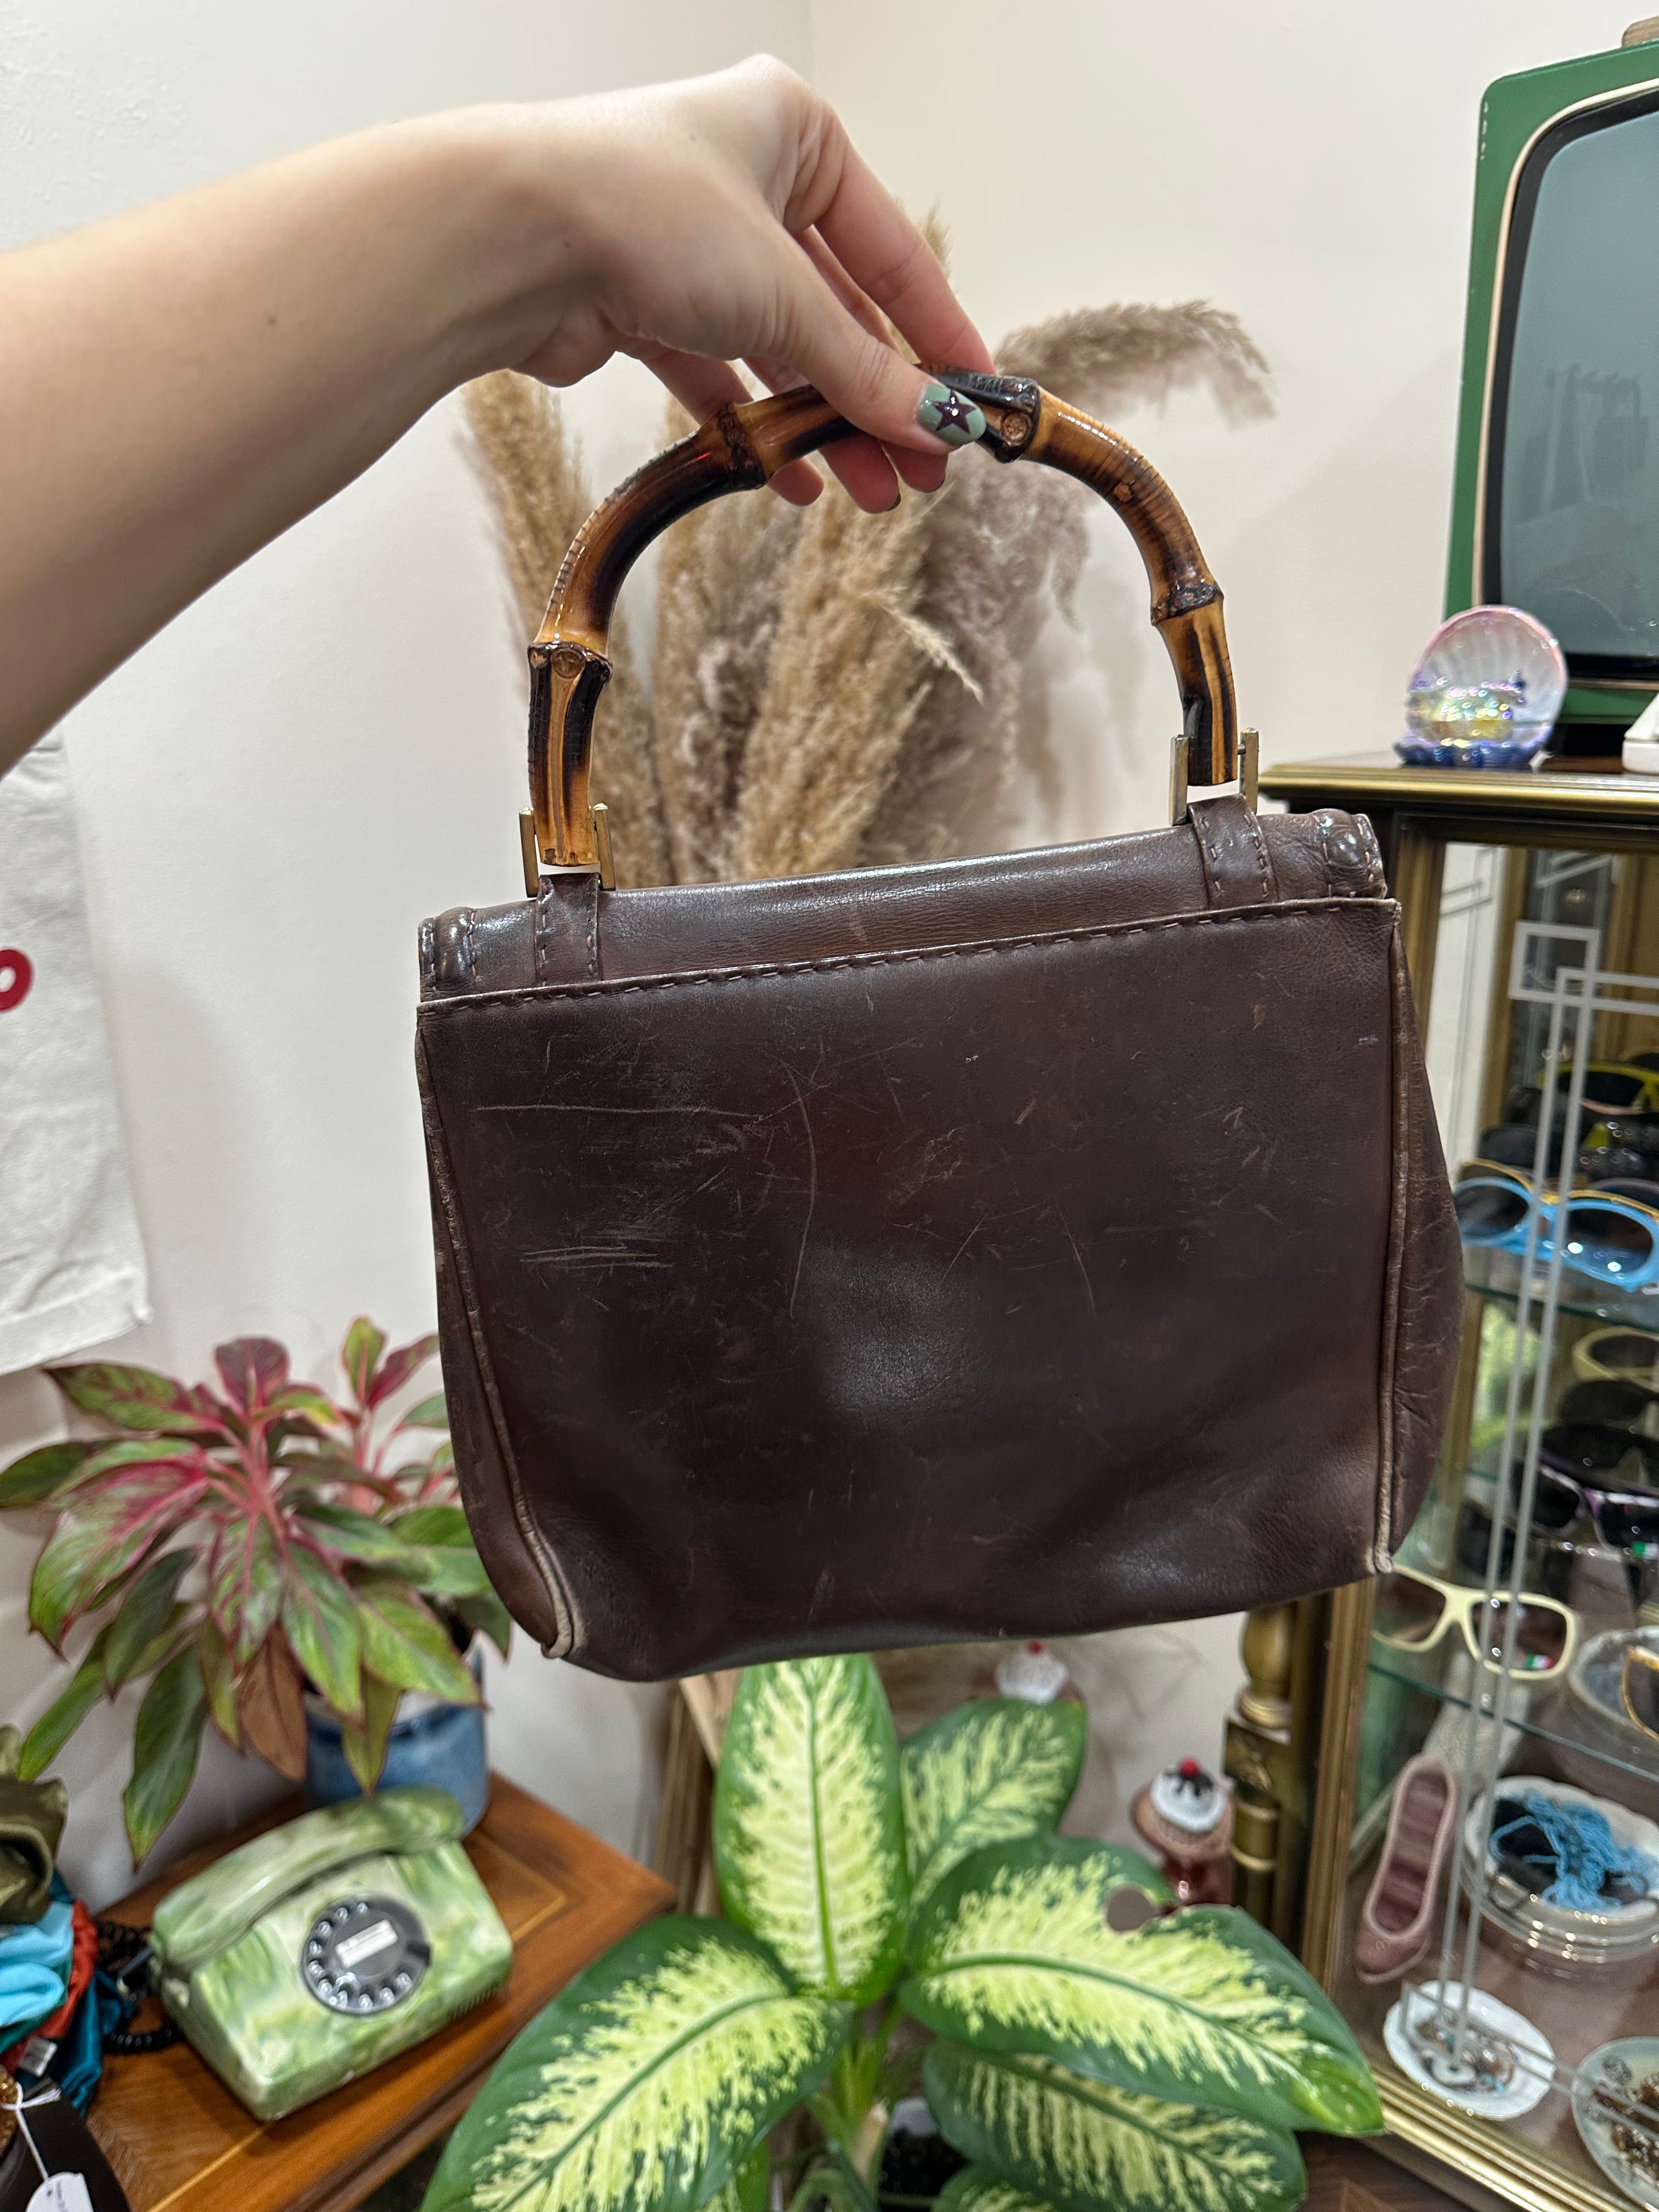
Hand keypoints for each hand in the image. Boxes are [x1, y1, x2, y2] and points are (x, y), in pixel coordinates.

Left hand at [502, 58, 995, 510]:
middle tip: (921, 472)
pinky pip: (719, 372)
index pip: (891, 251)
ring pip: (779, 346)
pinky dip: (754, 425)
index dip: (937, 334)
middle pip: (835, 308)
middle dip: (878, 398)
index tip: (973, 400)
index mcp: (794, 133)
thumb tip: (935, 425)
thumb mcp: (786, 297)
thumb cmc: (651, 215)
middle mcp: (743, 177)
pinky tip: (790, 478)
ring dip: (822, 423)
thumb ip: (863, 370)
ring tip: (867, 493)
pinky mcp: (640, 300)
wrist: (513, 239)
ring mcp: (688, 242)